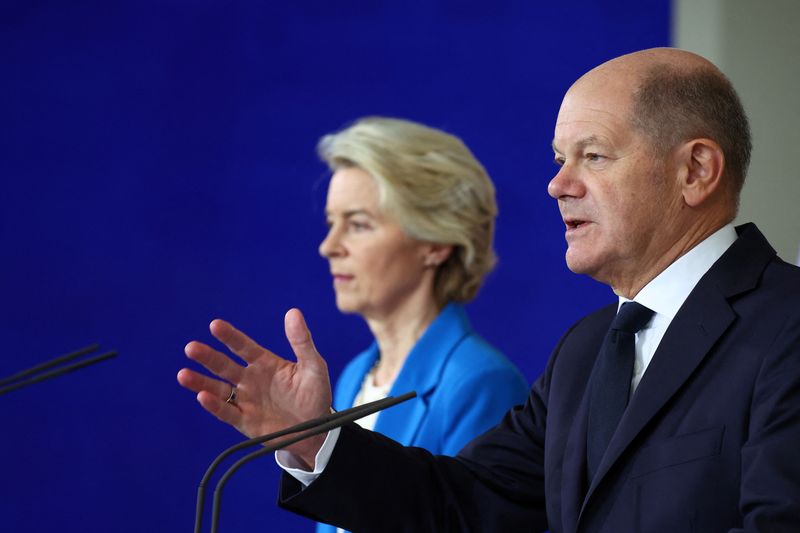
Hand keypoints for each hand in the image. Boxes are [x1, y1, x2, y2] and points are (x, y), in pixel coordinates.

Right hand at [177, 308, 331, 467]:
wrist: (317, 429)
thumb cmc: (314, 394)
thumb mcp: (314, 366)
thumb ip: (302, 341)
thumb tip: (293, 312)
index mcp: (264, 363)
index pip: (243, 347)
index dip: (229, 336)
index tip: (215, 325)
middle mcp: (250, 380)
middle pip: (224, 366)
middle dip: (207, 357)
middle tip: (191, 347)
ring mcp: (246, 400)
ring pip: (218, 389)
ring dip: (201, 382)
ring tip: (183, 374)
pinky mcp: (245, 422)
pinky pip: (227, 412)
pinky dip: (214, 406)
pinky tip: (203, 396)